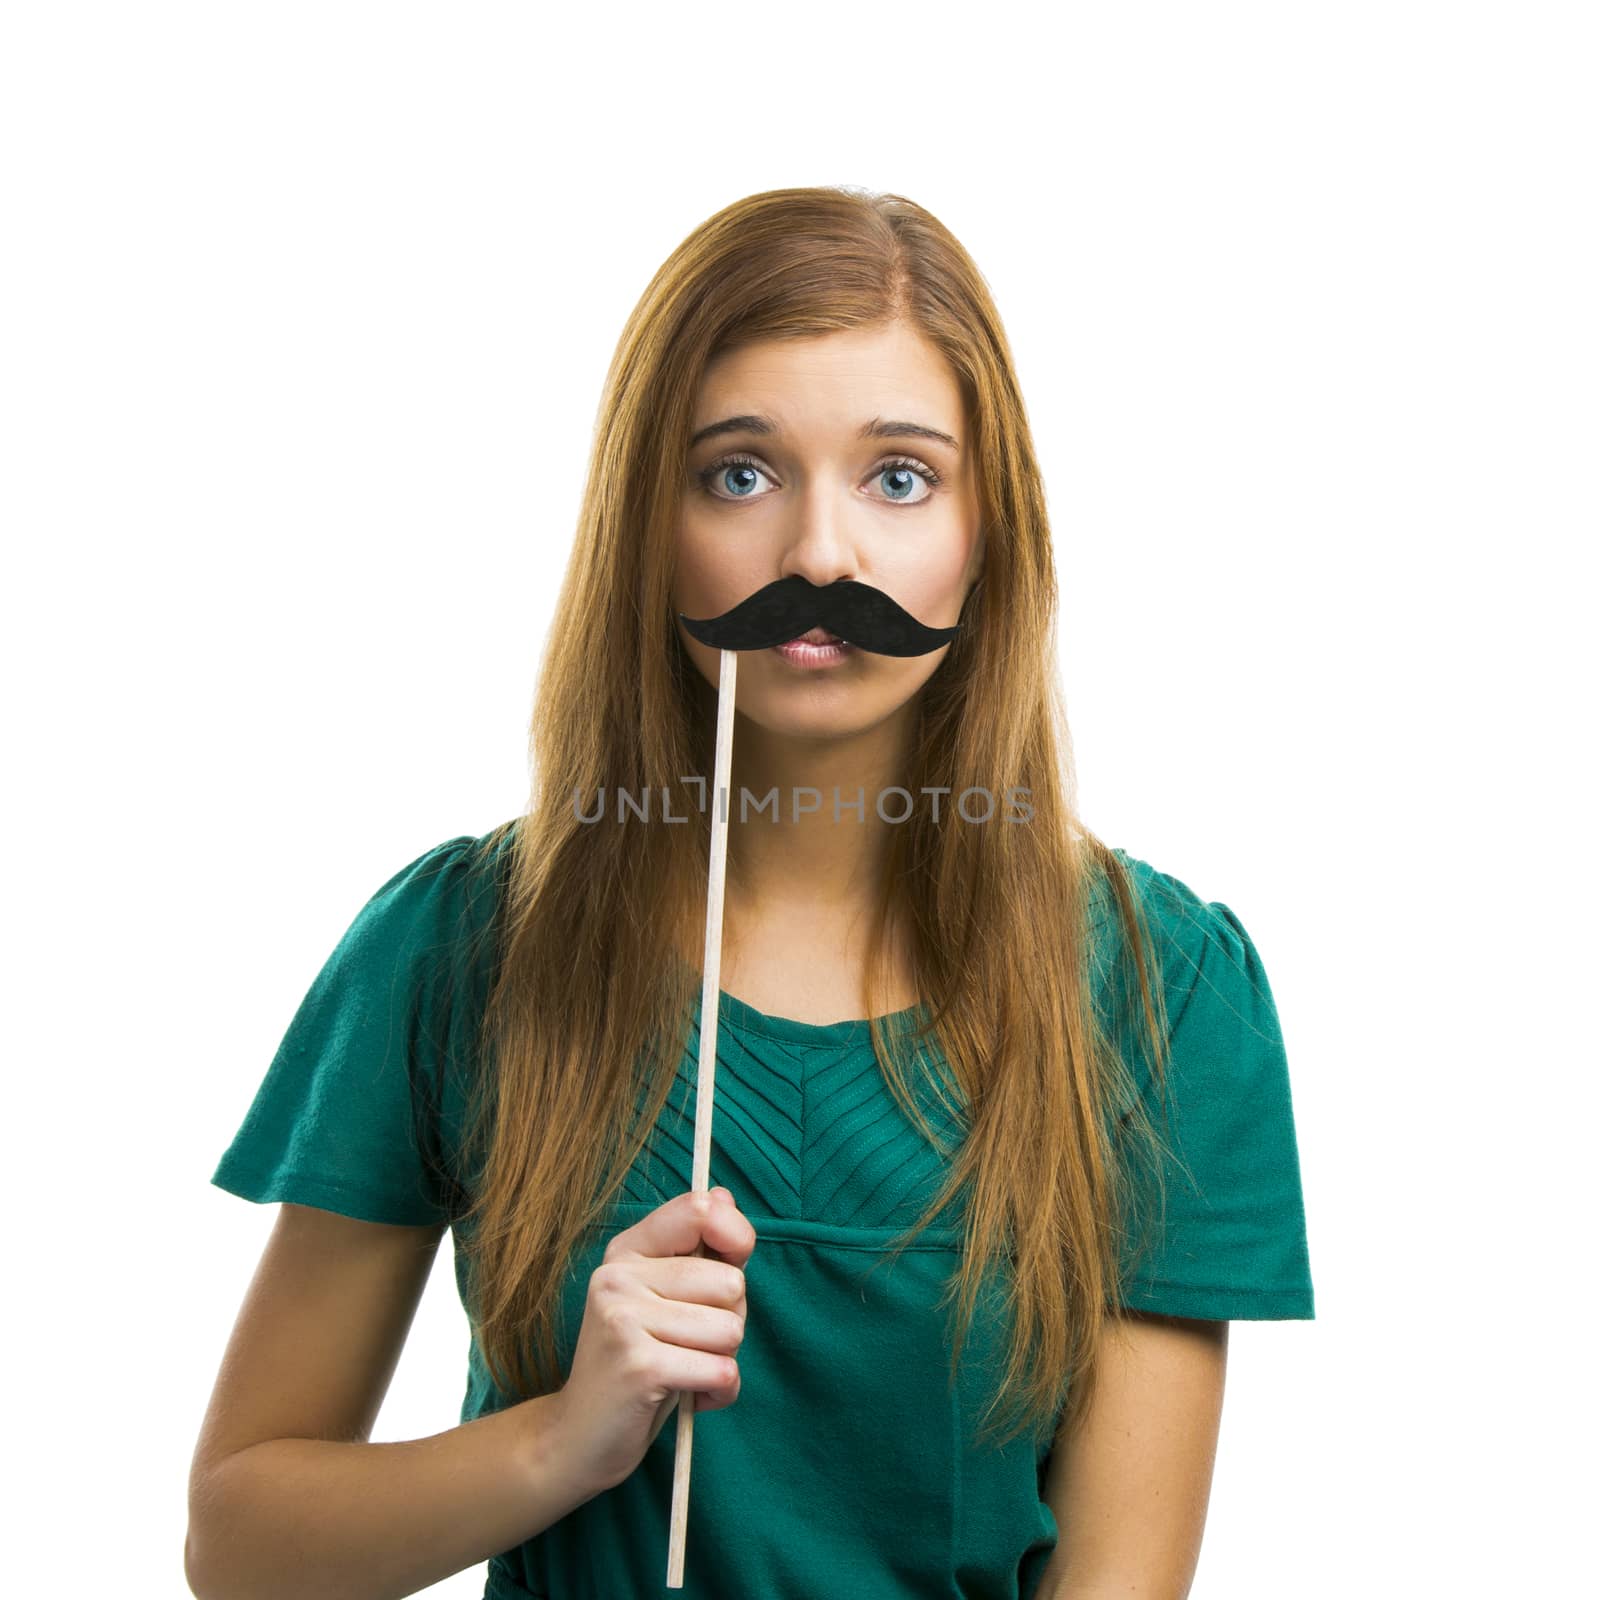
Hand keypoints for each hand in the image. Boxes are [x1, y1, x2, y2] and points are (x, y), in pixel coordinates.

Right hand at [550, 1187, 755, 1493]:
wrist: (577, 1439)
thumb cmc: (637, 1364)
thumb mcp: (665, 1300)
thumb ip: (698, 1251)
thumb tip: (724, 1196)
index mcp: (628, 1250)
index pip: (701, 1209)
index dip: (735, 1237)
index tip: (730, 1267)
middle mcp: (620, 1275)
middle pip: (731, 1282)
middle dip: (730, 1321)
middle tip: (690, 1344)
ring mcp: (624, 1317)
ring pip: (730, 1329)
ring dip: (723, 1361)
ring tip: (685, 1370)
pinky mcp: (638, 1364)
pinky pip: (721, 1370)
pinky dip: (718, 1393)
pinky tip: (688, 1398)